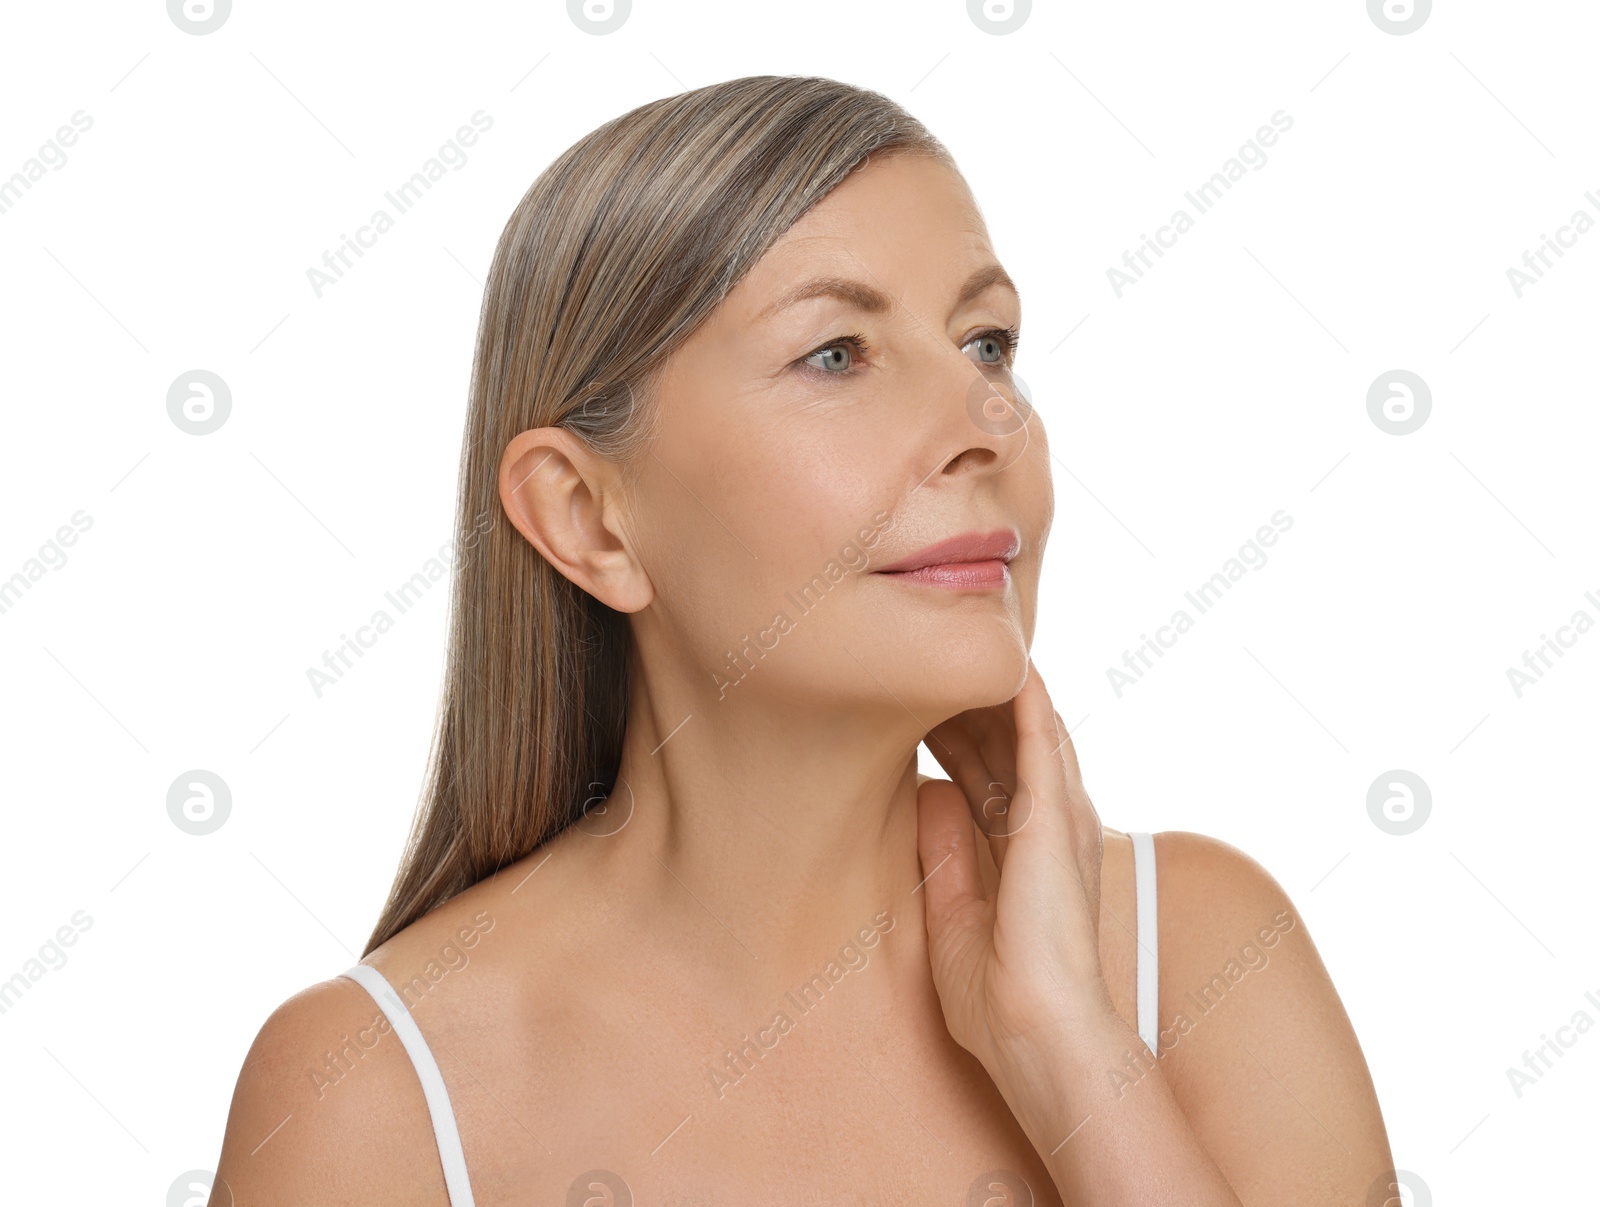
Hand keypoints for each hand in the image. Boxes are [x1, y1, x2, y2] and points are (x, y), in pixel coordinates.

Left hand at [914, 659, 1113, 1077]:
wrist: (1036, 1036)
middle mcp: (1053, 824)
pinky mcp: (1057, 815)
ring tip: (954, 639)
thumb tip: (926, 794)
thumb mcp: (952, 915)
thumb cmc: (999, 998)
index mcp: (1029, 850)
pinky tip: (1005, 658)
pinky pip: (1041, 734)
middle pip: (1009, 739)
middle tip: (926, 658)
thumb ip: (944, 853)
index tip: (914, 702)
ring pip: (1026, 724)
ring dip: (990, 685)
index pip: (992, 771)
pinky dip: (1023, 694)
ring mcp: (1061, 815)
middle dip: (969, 699)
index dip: (957, 733)